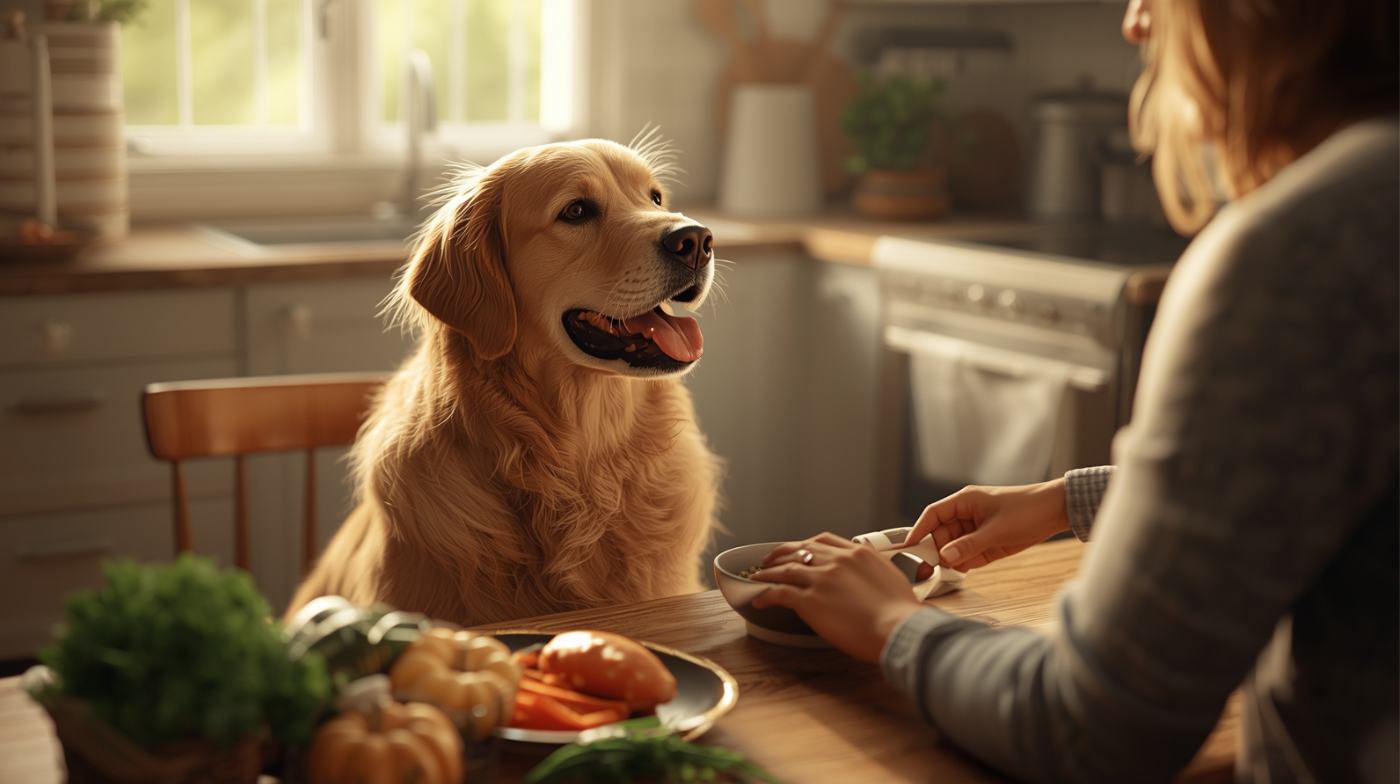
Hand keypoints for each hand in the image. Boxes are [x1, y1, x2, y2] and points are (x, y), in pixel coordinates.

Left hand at [752, 533, 924, 662]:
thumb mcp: (892, 577)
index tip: (797, 549)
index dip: (804, 544)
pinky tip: (759, 599)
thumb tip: (868, 575)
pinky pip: (780, 593)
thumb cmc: (901, 612)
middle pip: (799, 550)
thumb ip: (874, 570)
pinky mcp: (810, 601)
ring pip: (785, 569)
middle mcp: (837, 561)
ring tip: (758, 577)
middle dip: (781, 554)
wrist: (899, 628)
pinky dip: (766, 594)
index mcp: (858, 553)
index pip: (823, 540)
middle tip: (770, 561)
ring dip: (768, 572)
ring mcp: (822, 579)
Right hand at [904, 478, 1070, 570]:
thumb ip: (969, 545)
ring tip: (944, 573)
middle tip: (927, 570)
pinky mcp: (986, 543)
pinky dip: (963, 564)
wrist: (1056, 512)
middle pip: (940, 535)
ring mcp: (975, 530)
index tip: (907, 547)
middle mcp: (966, 515)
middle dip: (934, 551)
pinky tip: (961, 570)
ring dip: (949, 560)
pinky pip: (967, 555)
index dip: (918, 530)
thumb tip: (945, 558)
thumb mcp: (996, 530)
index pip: (932, 515)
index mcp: (964, 501)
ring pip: (952, 547)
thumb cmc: (1027, 509)